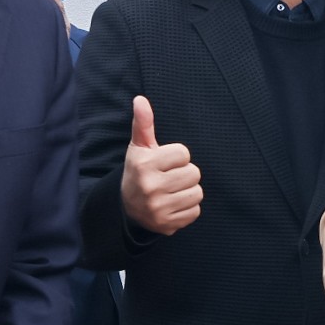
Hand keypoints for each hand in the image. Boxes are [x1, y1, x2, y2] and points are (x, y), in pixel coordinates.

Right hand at [119, 95, 202, 235]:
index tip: (164, 163)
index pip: (184, 153)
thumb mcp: (139, 147)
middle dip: (184, 174)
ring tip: (172, 190)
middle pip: (194, 173)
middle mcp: (150, 186)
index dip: (177, 157)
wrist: (127, 208)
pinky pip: (195, 211)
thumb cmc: (138, 171)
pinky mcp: (167, 224)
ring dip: (188, 191)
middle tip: (169, 177)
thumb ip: (143, 123)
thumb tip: (140, 99)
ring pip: (197, 193)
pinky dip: (187, 208)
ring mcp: (159, 208)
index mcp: (144, 164)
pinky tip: (173, 204)